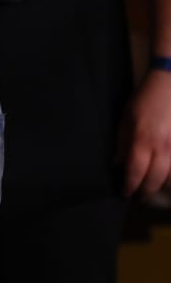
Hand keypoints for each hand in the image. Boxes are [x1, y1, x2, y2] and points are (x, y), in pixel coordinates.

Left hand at [120, 69, 170, 195]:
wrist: (169, 85)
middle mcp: (162, 147)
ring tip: (150, 190)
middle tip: (137, 198)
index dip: (130, 185)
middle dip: (145, 191)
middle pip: (154, 179)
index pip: (135, 171)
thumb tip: (117, 164)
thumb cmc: (144, 99)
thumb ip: (122, 142)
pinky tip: (164, 178)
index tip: (124, 194)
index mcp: (142, 139)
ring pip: (170, 176)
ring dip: (159, 186)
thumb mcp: (125, 118)